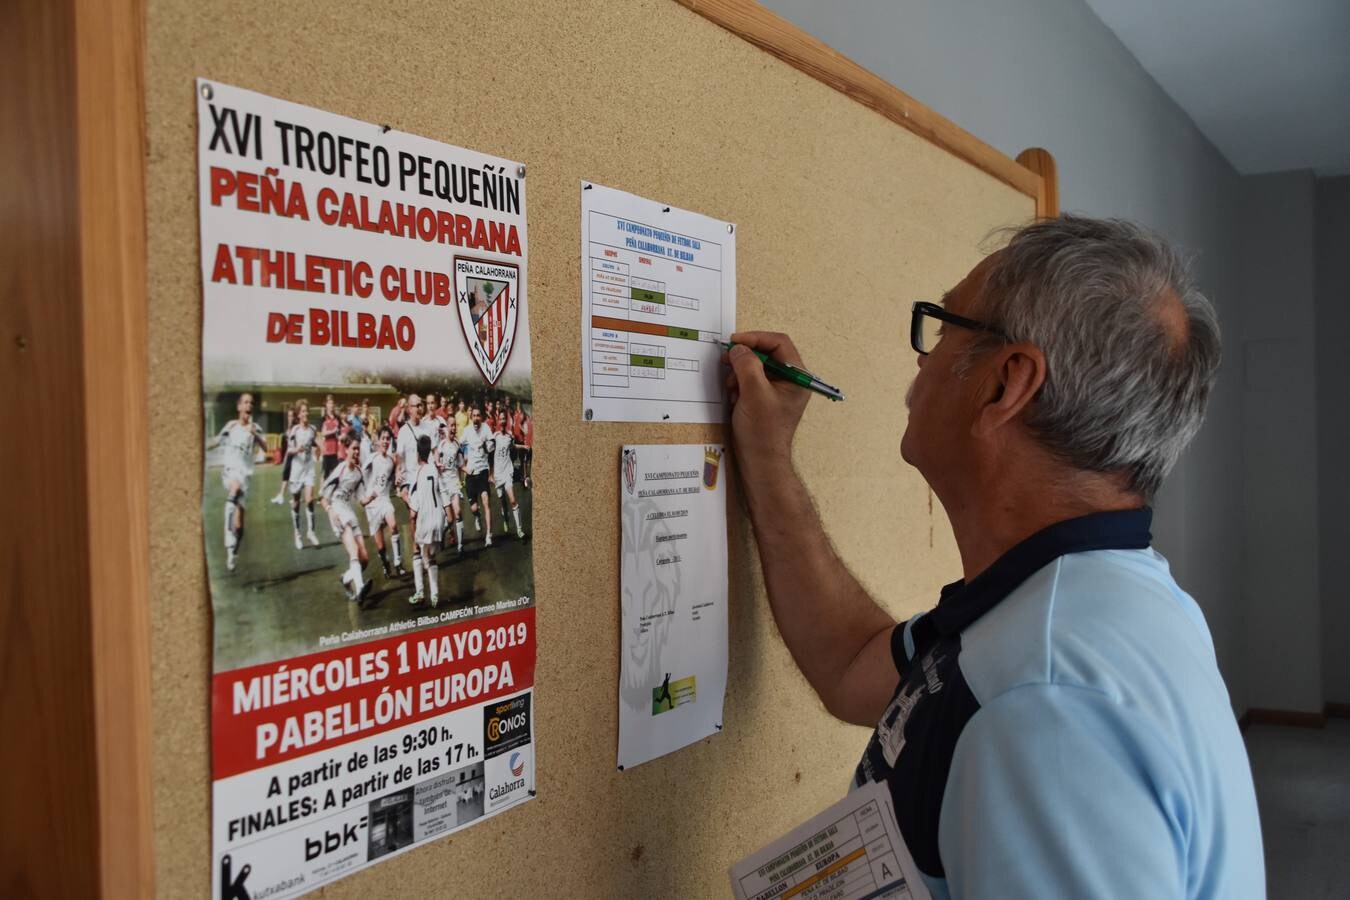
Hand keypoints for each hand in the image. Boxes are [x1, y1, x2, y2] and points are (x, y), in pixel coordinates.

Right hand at [723, 331, 810, 473]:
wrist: (760, 462)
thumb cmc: (762, 432)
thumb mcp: (754, 393)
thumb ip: (747, 365)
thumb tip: (738, 349)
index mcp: (797, 377)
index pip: (779, 343)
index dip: (756, 338)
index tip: (735, 342)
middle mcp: (790, 381)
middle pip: (767, 354)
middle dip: (745, 358)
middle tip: (726, 361)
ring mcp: (777, 391)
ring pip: (756, 368)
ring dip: (739, 373)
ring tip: (731, 387)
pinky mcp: (765, 399)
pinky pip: (751, 382)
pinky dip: (739, 385)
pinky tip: (734, 398)